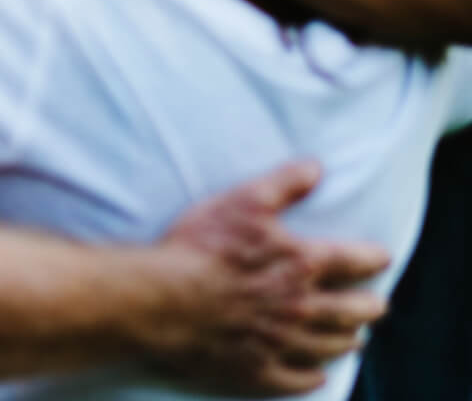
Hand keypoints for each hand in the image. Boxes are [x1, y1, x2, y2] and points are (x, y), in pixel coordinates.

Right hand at [149, 160, 389, 394]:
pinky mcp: (258, 371)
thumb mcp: (242, 202)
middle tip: (376, 306)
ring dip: (345, 341)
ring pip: (328, 346)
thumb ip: (282, 184)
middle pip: (350, 312)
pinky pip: (295, 380)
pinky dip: (310, 378)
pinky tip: (316, 377)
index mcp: (301, 264)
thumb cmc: (201, 248)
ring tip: (354, 339)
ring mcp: (281, 343)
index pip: (353, 261)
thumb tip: (316, 167)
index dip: (372, 258)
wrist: (164, 300)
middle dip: (368, 307)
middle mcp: (301, 307)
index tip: (383, 257)